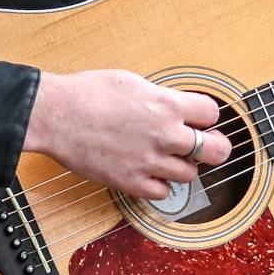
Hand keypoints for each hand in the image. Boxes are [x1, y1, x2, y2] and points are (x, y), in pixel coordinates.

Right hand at [23, 69, 232, 199]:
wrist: (56, 116)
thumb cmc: (88, 93)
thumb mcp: (133, 82)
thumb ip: (161, 98)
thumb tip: (176, 107)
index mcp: (167, 104)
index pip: (212, 114)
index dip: (206, 115)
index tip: (199, 117)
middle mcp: (165, 135)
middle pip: (216, 150)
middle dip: (214, 146)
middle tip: (206, 145)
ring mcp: (149, 161)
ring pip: (191, 174)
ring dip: (183, 166)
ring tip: (168, 157)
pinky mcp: (131, 182)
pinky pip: (164, 192)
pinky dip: (161, 184)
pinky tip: (150, 172)